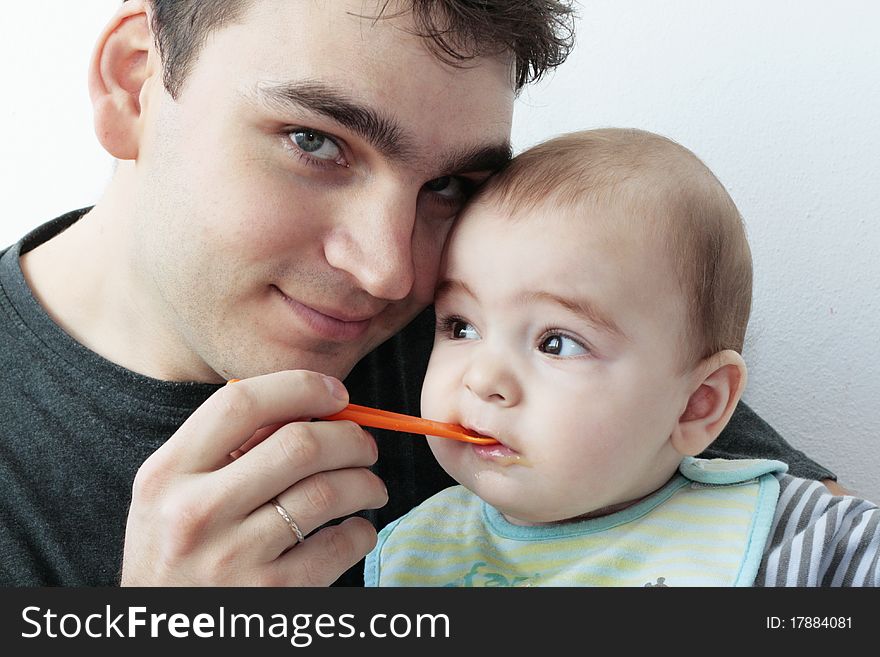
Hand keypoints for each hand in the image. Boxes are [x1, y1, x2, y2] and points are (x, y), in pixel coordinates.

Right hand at [120, 370, 387, 585]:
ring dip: (366, 482)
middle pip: (299, 444)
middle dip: (351, 437)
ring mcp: (232, 558)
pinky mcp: (270, 597)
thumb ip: (225, 449)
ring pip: (328, 492)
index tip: (336, 393)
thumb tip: (310, 408)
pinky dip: (362, 532)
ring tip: (370, 487)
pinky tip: (356, 530)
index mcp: (167, 474)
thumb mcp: (174, 495)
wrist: (164, 634)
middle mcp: (194, 513)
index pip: (240, 403)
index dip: (299, 387)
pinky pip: (340, 546)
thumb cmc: (176, 551)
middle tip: (366, 446)